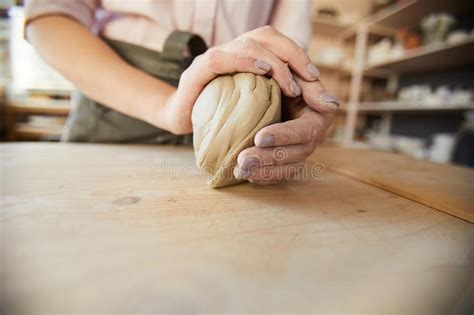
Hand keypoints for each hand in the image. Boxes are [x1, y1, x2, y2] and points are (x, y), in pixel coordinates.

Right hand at [160, 26, 320, 134]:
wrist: (181, 120)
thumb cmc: (221, 114)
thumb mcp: (256, 106)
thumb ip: (283, 99)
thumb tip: (325, 104)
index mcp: (246, 55)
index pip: (276, 43)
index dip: (298, 54)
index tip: (316, 76)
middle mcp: (232, 50)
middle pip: (266, 36)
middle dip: (293, 54)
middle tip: (311, 78)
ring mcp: (214, 58)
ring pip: (248, 43)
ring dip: (274, 61)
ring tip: (291, 85)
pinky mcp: (197, 71)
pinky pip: (221, 57)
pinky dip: (244, 60)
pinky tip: (262, 70)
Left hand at [233, 74, 338, 184]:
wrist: (274, 85)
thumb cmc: (284, 75)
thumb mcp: (296, 74)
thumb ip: (311, 86)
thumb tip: (331, 104)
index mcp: (319, 116)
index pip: (304, 131)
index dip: (284, 136)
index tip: (259, 137)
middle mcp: (313, 137)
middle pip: (295, 154)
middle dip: (268, 158)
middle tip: (242, 159)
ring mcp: (301, 150)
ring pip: (286, 168)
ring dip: (263, 171)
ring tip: (239, 170)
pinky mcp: (288, 159)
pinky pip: (279, 174)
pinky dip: (264, 177)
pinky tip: (246, 176)